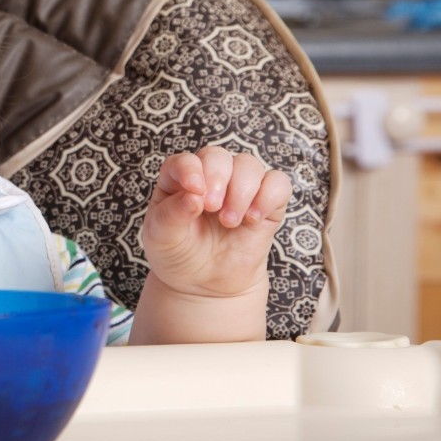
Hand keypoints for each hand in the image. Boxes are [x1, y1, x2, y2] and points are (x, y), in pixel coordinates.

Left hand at [141, 146, 291, 299]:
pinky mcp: (265, 203)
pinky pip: (278, 183)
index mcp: (177, 179)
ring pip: (249, 165)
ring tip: (230, 222)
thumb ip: (173, 214)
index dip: (191, 170)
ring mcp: (238, 188)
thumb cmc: (178, 253)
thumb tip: (194, 196)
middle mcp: (209, 177)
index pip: (185, 161)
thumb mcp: (162, 237)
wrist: (204, 283)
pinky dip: (269, 196)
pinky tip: (253, 218)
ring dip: (241, 190)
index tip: (195, 191)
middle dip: (218, 179)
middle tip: (213, 208)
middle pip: (218, 157)